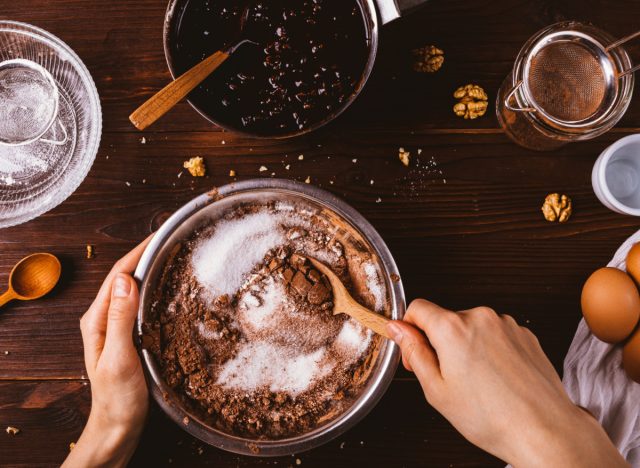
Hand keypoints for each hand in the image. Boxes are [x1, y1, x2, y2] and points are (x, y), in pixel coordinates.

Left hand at [63, 238, 151, 467]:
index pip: (118, 275)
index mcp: (97, 319)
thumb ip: (120, 318)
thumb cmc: (117, 398)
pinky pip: (141, 304)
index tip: (160, 235)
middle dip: (146, 255)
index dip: (139, 252)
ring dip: (151, 270)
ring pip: (134, 289)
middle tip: (173, 240)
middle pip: (125, 277)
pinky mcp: (128, 335)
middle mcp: (104, 318)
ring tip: (174, 256)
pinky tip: (171, 289)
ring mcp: (116, 326)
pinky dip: (155, 289)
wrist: (117, 426)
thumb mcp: (119, 357)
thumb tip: (128, 280)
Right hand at [386, 299, 627, 467]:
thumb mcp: (436, 389)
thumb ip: (413, 352)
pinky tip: (497, 379)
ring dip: (467, 347)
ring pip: (471, 328)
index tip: (414, 350)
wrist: (545, 429)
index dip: (410, 330)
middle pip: (445, 319)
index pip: (417, 308)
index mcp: (452, 328)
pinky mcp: (525, 334)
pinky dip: (490, 351)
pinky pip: (495, 334)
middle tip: (448, 379)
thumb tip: (398, 328)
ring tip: (478, 383)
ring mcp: (506, 324)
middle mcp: (480, 317)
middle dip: (440, 343)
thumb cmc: (491, 417)